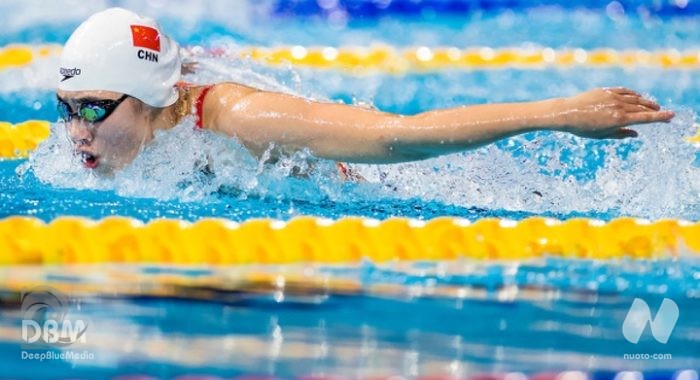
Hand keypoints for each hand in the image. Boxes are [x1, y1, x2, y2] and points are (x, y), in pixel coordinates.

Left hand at [559, 87, 674, 138]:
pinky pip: (624, 91)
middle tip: (664, 113)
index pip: (645, 118)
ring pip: (635, 98)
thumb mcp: (602, 135)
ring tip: (653, 106)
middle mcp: (618, 107)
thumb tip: (636, 133)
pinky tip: (638, 96)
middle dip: (655, 111)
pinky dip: (633, 94)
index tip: (671, 116)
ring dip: (646, 102)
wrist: (566, 113)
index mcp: (619, 120)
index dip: (659, 117)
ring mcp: (612, 97)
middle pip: (642, 108)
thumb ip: (621, 134)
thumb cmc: (583, 128)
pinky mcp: (606, 91)